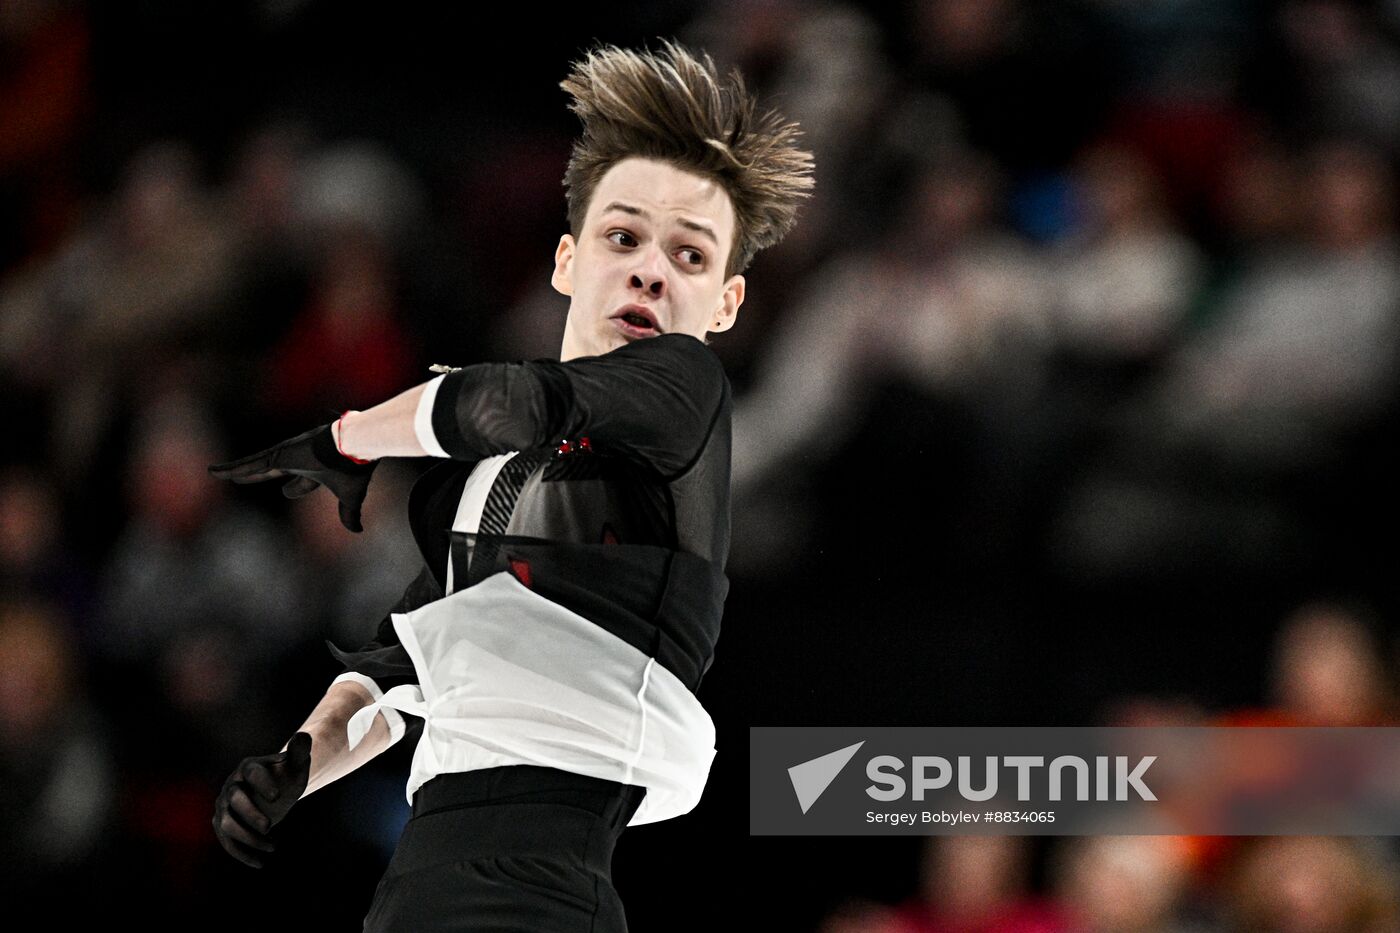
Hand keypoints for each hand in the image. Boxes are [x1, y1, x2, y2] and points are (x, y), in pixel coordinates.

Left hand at [208, 423, 376, 531]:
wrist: (354, 446)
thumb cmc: (353, 468)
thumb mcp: (350, 497)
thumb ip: (349, 514)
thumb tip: (357, 531)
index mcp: (316, 470)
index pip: (301, 482)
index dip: (294, 488)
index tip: (286, 492)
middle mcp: (299, 460)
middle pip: (271, 470)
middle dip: (257, 475)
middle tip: (242, 478)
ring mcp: (286, 455)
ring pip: (254, 466)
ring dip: (236, 471)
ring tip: (217, 474)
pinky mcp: (277, 454)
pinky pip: (249, 464)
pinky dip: (230, 469)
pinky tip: (214, 472)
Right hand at [212, 731, 313, 867]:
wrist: (276, 791)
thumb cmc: (287, 776)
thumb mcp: (296, 764)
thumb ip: (300, 750)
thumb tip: (304, 737)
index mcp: (249, 767)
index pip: (252, 773)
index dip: (262, 783)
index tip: (277, 796)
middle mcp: (232, 785)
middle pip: (235, 799)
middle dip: (250, 813)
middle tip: (269, 826)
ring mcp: (224, 805)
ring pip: (227, 823)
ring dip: (246, 838)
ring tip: (272, 846)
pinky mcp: (223, 823)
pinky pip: (226, 840)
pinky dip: (241, 853)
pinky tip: (259, 863)